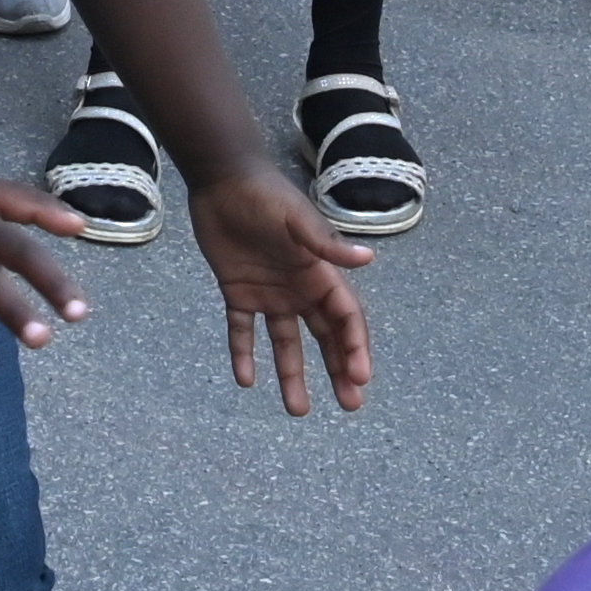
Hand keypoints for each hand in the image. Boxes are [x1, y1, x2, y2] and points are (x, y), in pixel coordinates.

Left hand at [191, 164, 377, 414]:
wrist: (222, 180)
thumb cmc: (265, 195)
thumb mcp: (297, 219)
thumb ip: (326, 244)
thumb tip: (368, 259)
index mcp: (320, 272)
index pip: (345, 318)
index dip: (355, 347)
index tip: (359, 379)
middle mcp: (300, 288)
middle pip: (325, 336)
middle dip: (339, 369)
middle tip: (350, 405)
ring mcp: (270, 293)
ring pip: (287, 342)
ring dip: (294, 374)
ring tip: (298, 410)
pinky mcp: (239, 292)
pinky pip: (243, 330)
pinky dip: (244, 354)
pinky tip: (245, 380)